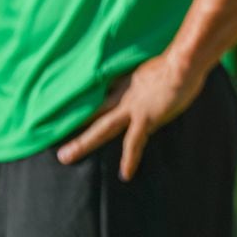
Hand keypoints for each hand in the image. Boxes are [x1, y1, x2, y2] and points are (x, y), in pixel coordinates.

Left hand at [56, 54, 204, 179]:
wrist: (184, 64)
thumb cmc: (179, 61)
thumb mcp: (159, 66)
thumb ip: (152, 76)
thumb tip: (156, 81)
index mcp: (128, 81)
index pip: (102, 93)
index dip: (87, 102)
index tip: (70, 108)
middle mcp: (125, 94)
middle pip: (93, 111)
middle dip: (73, 123)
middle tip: (52, 132)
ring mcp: (132, 107)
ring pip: (101, 128)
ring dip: (82, 142)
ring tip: (64, 156)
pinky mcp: (145, 118)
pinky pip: (134, 143)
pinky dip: (130, 159)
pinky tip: (126, 175)